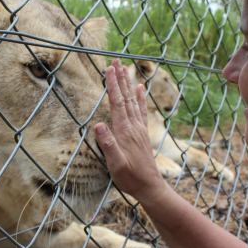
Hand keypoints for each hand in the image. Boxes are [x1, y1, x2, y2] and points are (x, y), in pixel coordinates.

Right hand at [94, 58, 165, 200]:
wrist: (150, 186)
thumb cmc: (130, 177)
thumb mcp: (115, 165)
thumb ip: (108, 145)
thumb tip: (98, 126)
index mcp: (124, 131)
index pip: (117, 103)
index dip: (113, 85)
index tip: (109, 69)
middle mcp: (133, 126)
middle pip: (126, 97)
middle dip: (120, 78)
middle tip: (116, 60)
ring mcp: (139, 128)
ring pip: (133, 100)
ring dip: (128, 83)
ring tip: (125, 68)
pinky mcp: (142, 133)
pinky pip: (141, 110)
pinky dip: (141, 97)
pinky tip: (141, 87)